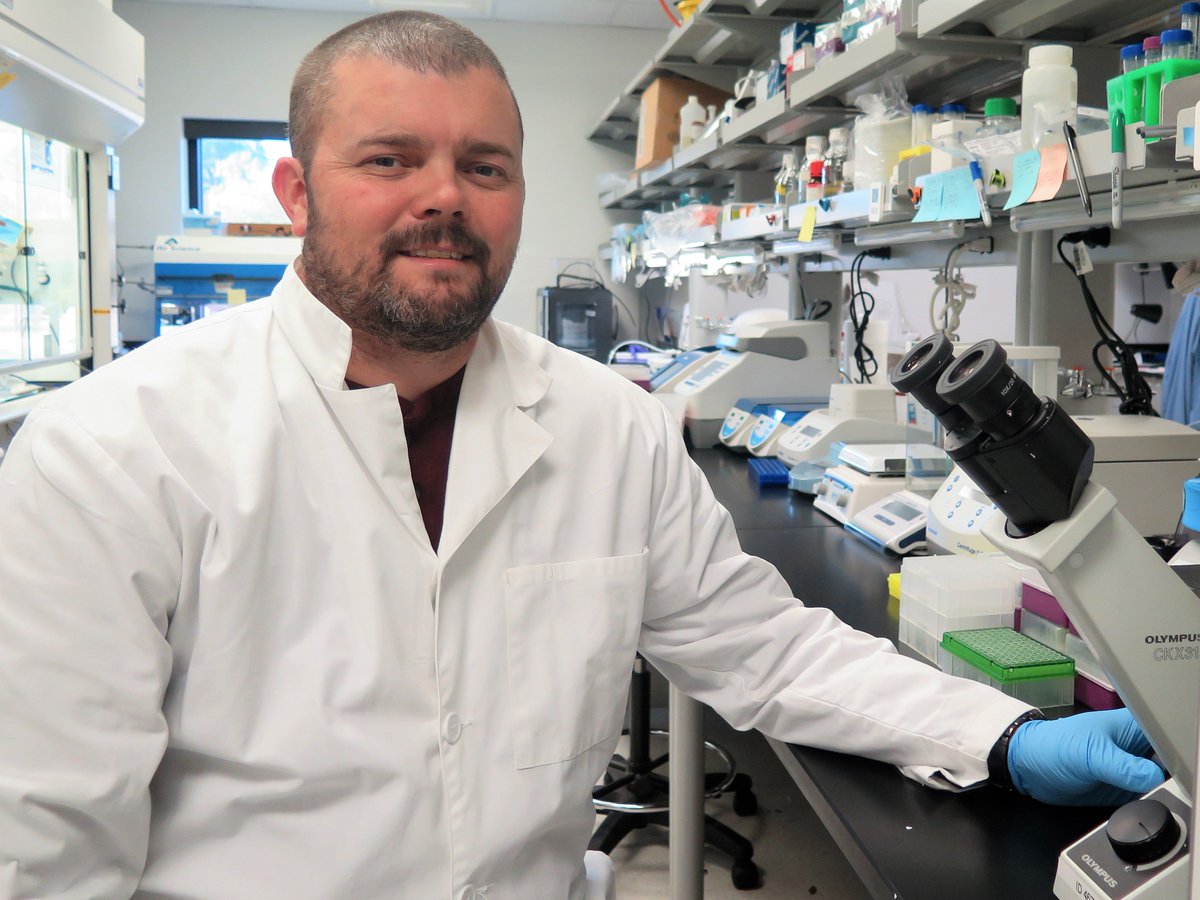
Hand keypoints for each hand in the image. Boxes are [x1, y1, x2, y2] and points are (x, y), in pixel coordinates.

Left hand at [1007, 708, 1165, 805]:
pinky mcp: (1126, 792)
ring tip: (1165, 800)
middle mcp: (1138, 749)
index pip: (1167, 735)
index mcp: (1133, 727)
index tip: (1183, 769)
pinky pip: (1148, 800)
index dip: (1177, 752)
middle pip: (1172, 763)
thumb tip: (1154, 777)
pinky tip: (1153, 811)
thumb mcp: (1089, 754)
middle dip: (1175, 777)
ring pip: (1163, 784)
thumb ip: (1122, 766)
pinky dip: (1151, 806)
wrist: (1029, 767)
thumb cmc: (1054, 746)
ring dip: (1164, 793)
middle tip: (1175, 790)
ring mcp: (1133, 772)